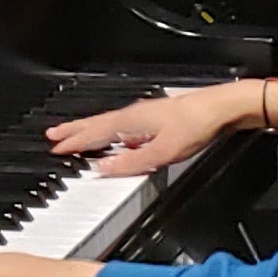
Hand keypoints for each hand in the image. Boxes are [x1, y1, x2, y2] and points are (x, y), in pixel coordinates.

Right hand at [45, 81, 263, 178]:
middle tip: (54, 133)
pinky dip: (111, 131)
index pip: (95, 132)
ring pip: (109, 123)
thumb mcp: (162, 151)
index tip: (56, 145)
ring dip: (90, 129)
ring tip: (77, 134)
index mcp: (131, 120)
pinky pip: (123, 125)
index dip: (74, 140)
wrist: (222, 109)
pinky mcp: (157, 118)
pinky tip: (118, 139)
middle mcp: (135, 115)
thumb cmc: (196, 124)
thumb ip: (132, 162)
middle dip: (75, 129)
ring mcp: (146, 115)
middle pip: (97, 123)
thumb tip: (104, 168)